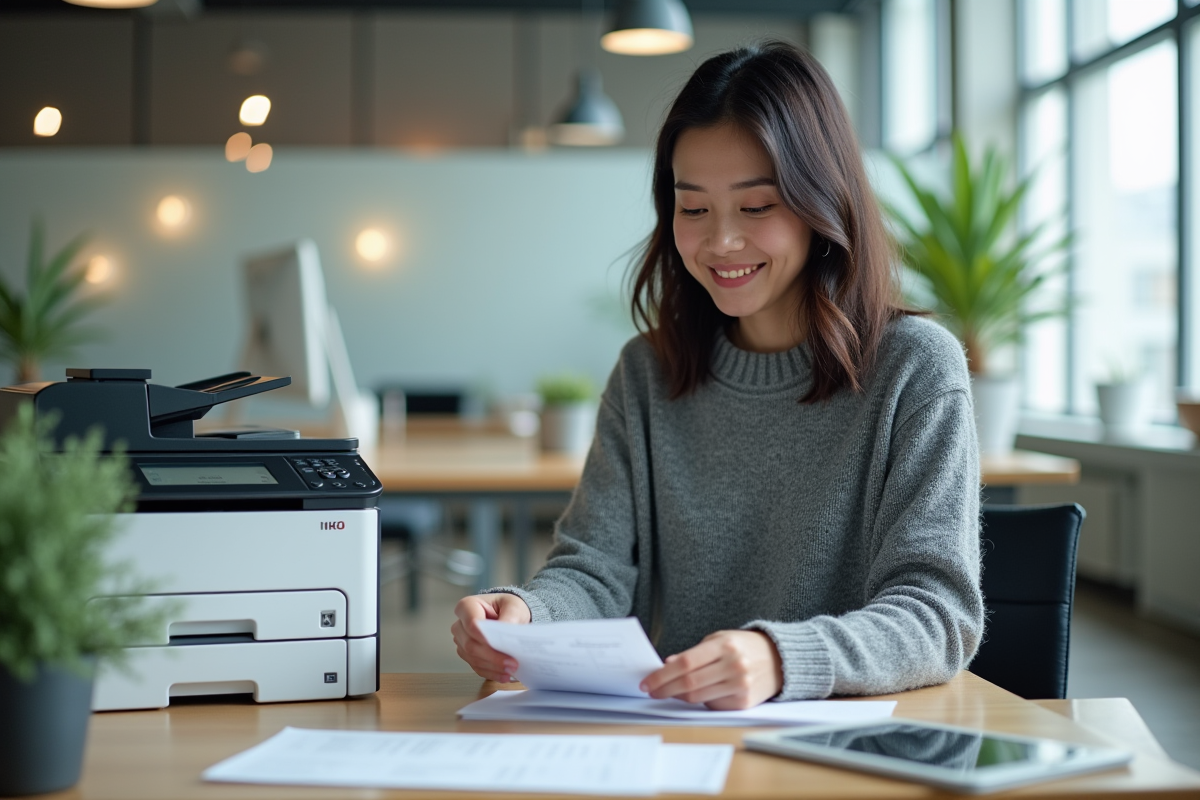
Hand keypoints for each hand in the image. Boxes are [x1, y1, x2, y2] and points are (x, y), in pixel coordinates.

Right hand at [451, 593, 531, 682]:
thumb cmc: (508, 607)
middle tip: (512, 663)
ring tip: (511, 670)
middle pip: (470, 644)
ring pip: (473, 658)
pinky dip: (491, 672)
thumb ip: (510, 617)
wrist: (508, 615)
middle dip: (492, 656)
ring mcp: (462, 641)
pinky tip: (504, 675)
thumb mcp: (514, 606)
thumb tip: (506, 633)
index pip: (472, 624)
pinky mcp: (467, 655)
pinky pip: (476, 667)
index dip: (486, 638)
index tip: (504, 647)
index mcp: (467, 606)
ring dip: (492, 667)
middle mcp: (460, 625)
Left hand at [639, 630, 782, 709]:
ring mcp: (740, 686)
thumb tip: (667, 665)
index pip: (686, 663)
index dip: (662, 674)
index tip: (647, 681)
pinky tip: (692, 694)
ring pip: (698, 697)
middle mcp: (734, 666)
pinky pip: (711, 705)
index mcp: (725, 646)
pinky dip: (698, 701)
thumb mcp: (719, 639)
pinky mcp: (744, 703)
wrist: (779, 660)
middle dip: (664, 689)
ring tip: (666, 692)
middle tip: (651, 691)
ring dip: (677, 696)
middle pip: (689, 683)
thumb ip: (693, 653)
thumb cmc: (743, 646)